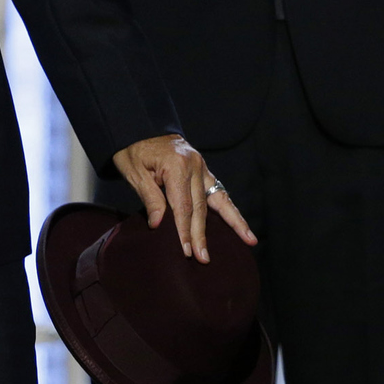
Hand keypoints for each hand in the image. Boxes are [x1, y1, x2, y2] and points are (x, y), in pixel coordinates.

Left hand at [111, 134, 256, 263]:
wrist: (140, 125)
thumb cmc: (133, 149)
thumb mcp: (133, 171)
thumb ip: (149, 197)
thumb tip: (159, 224)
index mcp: (177, 165)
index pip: (183, 206)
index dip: (184, 231)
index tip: (186, 251)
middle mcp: (195, 166)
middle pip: (201, 207)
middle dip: (202, 235)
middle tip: (203, 258)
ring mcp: (202, 167)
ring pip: (218, 199)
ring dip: (234, 222)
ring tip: (250, 240)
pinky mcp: (204, 169)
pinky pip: (218, 191)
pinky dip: (230, 208)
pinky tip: (241, 223)